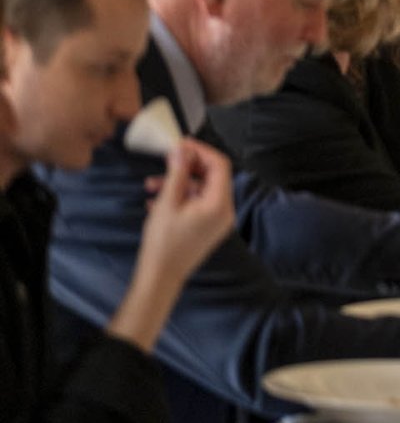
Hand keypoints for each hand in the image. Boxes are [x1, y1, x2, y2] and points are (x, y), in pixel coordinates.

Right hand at [137, 139, 234, 286]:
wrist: (159, 278)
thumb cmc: (162, 243)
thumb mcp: (167, 202)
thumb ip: (177, 173)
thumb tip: (182, 149)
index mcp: (219, 204)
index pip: (220, 165)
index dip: (201, 150)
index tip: (180, 144)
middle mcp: (225, 211)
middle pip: (212, 177)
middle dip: (187, 166)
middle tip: (166, 160)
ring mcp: (218, 222)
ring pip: (201, 191)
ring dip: (178, 183)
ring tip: (150, 185)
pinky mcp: (208, 228)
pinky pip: (198, 205)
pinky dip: (180, 198)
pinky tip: (155, 201)